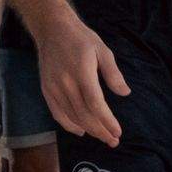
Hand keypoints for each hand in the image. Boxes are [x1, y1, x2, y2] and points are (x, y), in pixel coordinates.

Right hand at [36, 11, 129, 144]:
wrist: (52, 30)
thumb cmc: (81, 39)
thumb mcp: (103, 51)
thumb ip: (113, 74)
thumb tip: (125, 93)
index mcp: (82, 73)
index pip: (95, 104)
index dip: (107, 120)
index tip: (118, 132)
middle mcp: (65, 83)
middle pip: (84, 115)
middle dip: (100, 131)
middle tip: (114, 141)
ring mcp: (53, 88)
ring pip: (71, 116)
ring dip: (88, 130)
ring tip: (103, 137)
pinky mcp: (46, 89)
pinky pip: (57, 112)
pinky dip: (68, 124)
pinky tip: (80, 131)